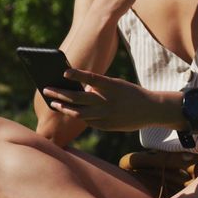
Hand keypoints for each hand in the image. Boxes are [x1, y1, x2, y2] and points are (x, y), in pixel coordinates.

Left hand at [43, 68, 160, 131]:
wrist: (150, 110)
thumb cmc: (130, 93)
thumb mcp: (117, 85)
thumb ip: (99, 88)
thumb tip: (81, 91)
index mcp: (112, 86)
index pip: (91, 78)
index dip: (78, 75)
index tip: (64, 72)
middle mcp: (107, 101)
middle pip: (78, 98)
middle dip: (60, 94)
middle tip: (46, 89)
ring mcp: (106, 115)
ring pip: (78, 113)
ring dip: (64, 107)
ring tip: (54, 103)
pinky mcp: (106, 126)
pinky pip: (88, 121)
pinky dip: (79, 115)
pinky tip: (71, 111)